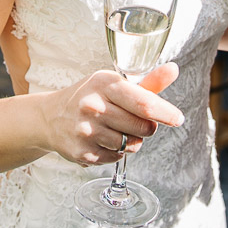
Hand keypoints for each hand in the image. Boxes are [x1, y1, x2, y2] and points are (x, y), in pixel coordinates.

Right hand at [42, 63, 182, 166]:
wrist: (50, 117)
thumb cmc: (89, 97)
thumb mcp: (113, 84)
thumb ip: (147, 82)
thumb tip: (174, 69)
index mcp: (104, 84)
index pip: (144, 103)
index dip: (165, 113)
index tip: (177, 118)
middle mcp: (93, 106)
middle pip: (143, 127)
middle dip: (147, 127)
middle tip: (135, 120)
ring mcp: (87, 131)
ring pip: (133, 145)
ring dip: (132, 141)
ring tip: (115, 129)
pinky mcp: (83, 153)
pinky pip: (118, 157)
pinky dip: (117, 151)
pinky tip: (103, 140)